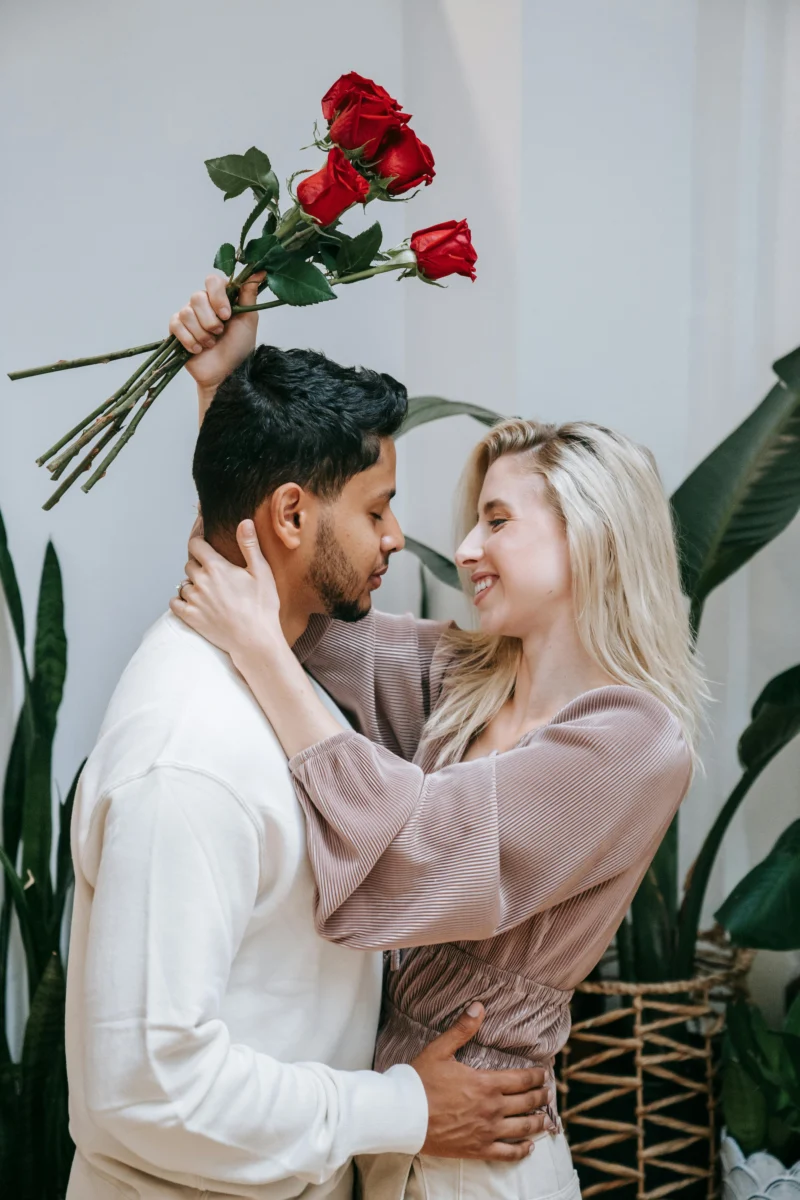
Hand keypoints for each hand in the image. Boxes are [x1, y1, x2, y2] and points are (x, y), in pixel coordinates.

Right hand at [169, 271, 265, 399]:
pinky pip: (176, 325)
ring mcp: (188, 316)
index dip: (217, 297)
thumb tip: (260, 271)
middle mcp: (203, 304)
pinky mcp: (177, 330)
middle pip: (197, 297)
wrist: (226, 374)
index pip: (212, 280)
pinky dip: (189, 339)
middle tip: (220, 333)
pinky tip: (198, 349)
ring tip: (211, 344)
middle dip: (210, 321)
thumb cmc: (239, 348)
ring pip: (186, 313)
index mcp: (221, 298)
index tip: (227, 315)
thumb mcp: (248, 320)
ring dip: (202, 333)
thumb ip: (249, 295)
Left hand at [171, 520, 281, 658]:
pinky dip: (180, 600)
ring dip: (192, 583)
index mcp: (216, 567)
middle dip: (199, 564)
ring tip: (207, 590)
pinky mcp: (190, 617)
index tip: (205, 543)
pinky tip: (192, 602)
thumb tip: (243, 522)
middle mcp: (200, 581)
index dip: (199, 541)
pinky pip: (175, 602)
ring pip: (183, 583)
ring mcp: (193, 600)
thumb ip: (249, 545)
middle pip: (190, 563)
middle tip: (214, 572)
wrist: (255, 639)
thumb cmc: (261, 606)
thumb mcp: (261, 571)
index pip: (195, 544)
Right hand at [411, 1004, 553, 1161]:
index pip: (521, 1079)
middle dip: (541, 1097)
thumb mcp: (439, 1050)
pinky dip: (521, 1151)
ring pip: (522, 1129)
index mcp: (486, 1084)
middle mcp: (492, 1108)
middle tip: (548, 1094)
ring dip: (537, 1123)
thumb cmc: (419, 1082)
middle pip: (526, 1103)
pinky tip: (528, 1147)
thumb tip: (479, 1007)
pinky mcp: (477, 1149)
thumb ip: (462, 1029)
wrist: (402, 1116)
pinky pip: (507, 1154)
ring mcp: (486, 1131)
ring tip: (545, 1119)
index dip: (536, 1077)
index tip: (544, 1075)